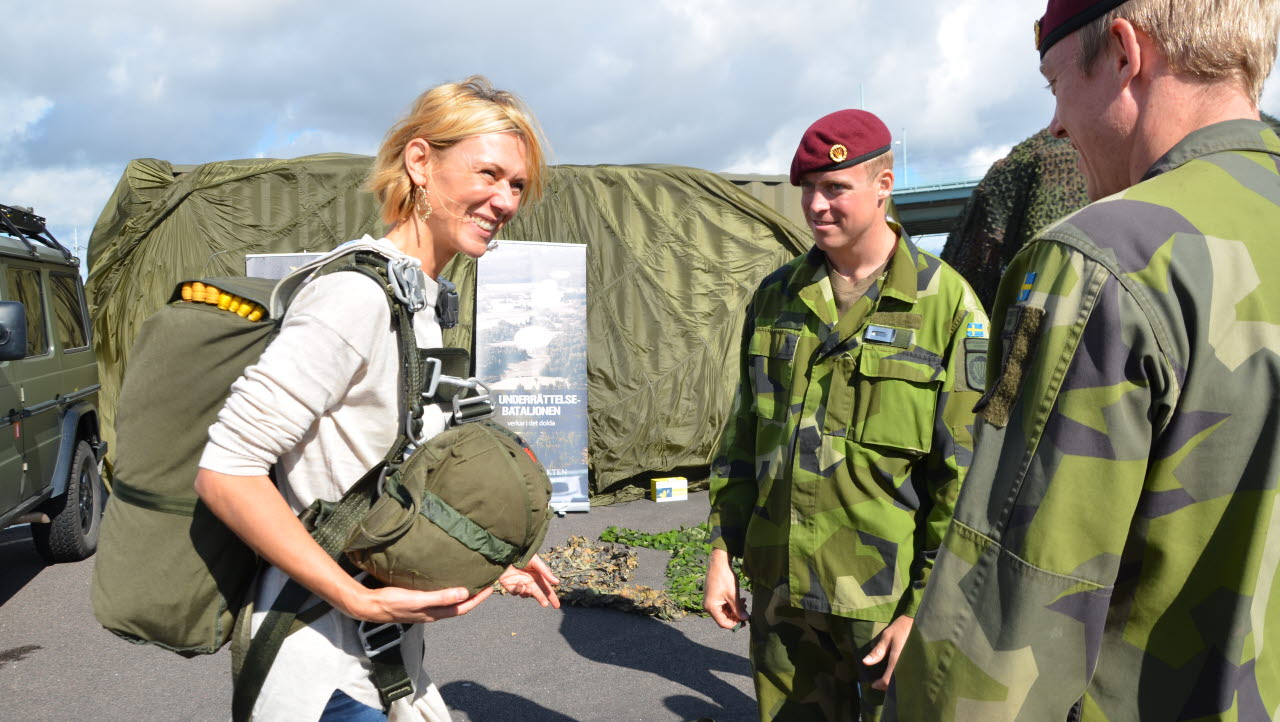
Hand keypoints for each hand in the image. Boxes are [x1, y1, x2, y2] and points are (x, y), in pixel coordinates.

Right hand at [345, 584, 492, 624]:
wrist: (370, 606)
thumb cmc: (393, 602)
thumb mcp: (418, 599)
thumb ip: (441, 597)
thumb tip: (465, 593)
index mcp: (435, 613)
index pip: (463, 607)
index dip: (478, 599)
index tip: (491, 588)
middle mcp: (433, 612)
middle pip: (459, 606)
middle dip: (474, 596)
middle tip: (485, 582)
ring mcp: (424, 609)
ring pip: (449, 602)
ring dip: (461, 593)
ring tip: (470, 580)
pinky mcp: (417, 602)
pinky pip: (439, 597)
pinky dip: (448, 591)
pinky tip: (446, 581)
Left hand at [498, 554, 560, 608]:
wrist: (506, 552)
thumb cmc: (522, 554)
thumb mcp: (535, 561)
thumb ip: (545, 572)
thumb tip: (557, 582)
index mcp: (537, 575)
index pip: (546, 588)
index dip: (551, 597)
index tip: (557, 606)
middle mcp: (529, 581)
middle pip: (537, 593)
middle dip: (542, 599)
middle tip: (545, 604)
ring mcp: (520, 584)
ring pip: (526, 594)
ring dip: (528, 593)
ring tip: (529, 589)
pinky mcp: (510, 585)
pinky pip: (516, 592)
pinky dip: (519, 590)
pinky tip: (520, 584)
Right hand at [703, 547, 748, 628]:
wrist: (719, 563)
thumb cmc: (724, 578)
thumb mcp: (733, 595)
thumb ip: (739, 609)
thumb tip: (745, 619)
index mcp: (711, 607)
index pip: (723, 623)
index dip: (734, 624)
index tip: (745, 623)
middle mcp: (708, 606)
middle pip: (723, 617)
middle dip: (736, 616)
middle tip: (747, 613)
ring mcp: (710, 601)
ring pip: (724, 611)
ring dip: (735, 609)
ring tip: (745, 603)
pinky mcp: (713, 596)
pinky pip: (723, 604)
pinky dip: (731, 604)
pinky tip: (740, 600)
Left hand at [863, 614, 913, 690]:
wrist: (921, 621)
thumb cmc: (902, 628)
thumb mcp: (887, 637)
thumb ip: (878, 651)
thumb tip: (865, 662)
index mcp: (898, 659)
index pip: (888, 679)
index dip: (880, 685)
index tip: (873, 684)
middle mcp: (907, 665)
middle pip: (897, 684)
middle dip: (887, 686)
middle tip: (879, 684)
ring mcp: (914, 665)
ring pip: (904, 681)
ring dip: (895, 683)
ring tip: (887, 680)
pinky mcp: (919, 663)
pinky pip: (910, 675)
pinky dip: (902, 678)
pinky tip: (898, 675)